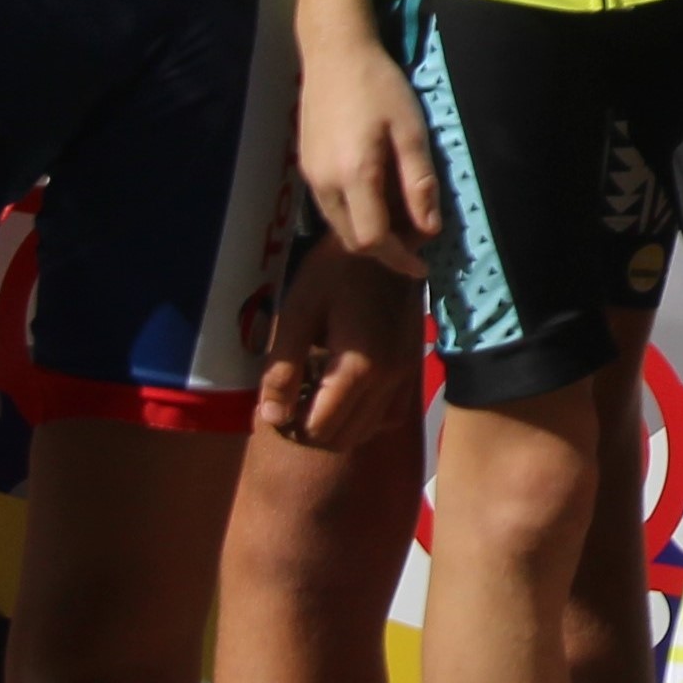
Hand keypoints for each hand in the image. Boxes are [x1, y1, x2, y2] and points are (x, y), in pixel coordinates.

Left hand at [257, 238, 424, 449]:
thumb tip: (271, 417)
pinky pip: (387, 417)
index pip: (319, 429)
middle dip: (309, 430)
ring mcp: (403, 377)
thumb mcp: (298, 314)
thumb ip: (283, 369)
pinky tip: (344, 395)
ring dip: (336, 425)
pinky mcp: (410, 370)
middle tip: (290, 401)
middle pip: (342, 438)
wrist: (387, 245)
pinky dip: (362, 419)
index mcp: (356, 368)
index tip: (274, 405)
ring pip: (365, 432)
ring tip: (314, 394)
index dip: (289, 427)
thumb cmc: (333, 273)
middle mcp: (386, 381)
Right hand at [296, 32, 444, 272]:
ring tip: (400, 220)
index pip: (373, 239)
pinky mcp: (305, 167)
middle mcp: (324, 184)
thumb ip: (419, 184)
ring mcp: (309, 177)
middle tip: (416, 241)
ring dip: (368, 234)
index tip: (423, 266)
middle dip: (385, 250)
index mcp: (354, 176)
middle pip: (352, 240)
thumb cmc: (378, 86)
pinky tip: (376, 198)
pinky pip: (329, 208)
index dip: (399, 259)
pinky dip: (354, 215)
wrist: (334, 53)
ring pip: (338, 226)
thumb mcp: (411, 132)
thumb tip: (429, 230)